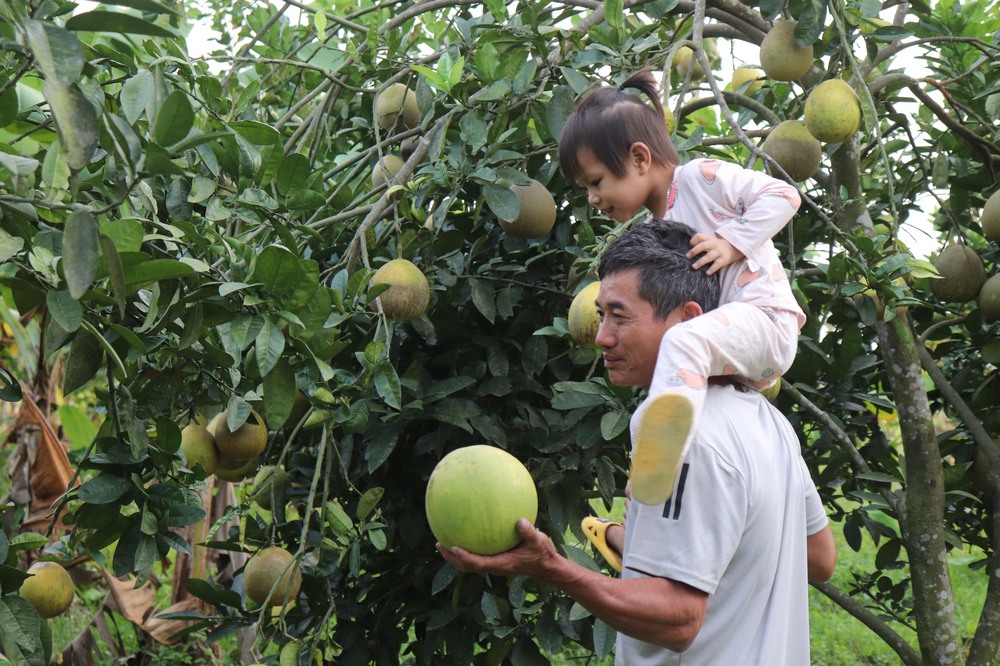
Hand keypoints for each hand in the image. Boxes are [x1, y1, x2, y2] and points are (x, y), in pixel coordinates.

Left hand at [436, 518, 556, 578]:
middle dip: (451, 557)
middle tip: (439, 544)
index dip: (464, 557)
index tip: (453, 547)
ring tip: (444, 541)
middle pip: (467, 566)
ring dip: (455, 555)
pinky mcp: (496, 561)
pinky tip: (465, 535)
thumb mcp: (539, 541)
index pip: (478, 563)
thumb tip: (520, 521)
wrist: (546, 566)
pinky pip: (476, 557)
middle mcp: (495, 566)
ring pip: (469, 564)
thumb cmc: (541, 554)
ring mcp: (494, 565)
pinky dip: (467, 550)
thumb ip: (529, 532)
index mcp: (502, 563)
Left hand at [687, 233, 743, 274]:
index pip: (700, 236)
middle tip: (687, 257)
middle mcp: (713, 244)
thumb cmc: (715, 246)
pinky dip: (712, 269)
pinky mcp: (723, 260)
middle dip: (694, 251)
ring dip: (701, 262)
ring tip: (693, 267)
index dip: (694, 240)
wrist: (732, 248)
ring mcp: (719, 252)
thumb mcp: (709, 241)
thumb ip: (700, 243)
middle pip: (703, 245)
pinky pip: (717, 265)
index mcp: (708, 239)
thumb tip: (686, 250)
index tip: (689, 245)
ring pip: (709, 256)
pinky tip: (707, 273)